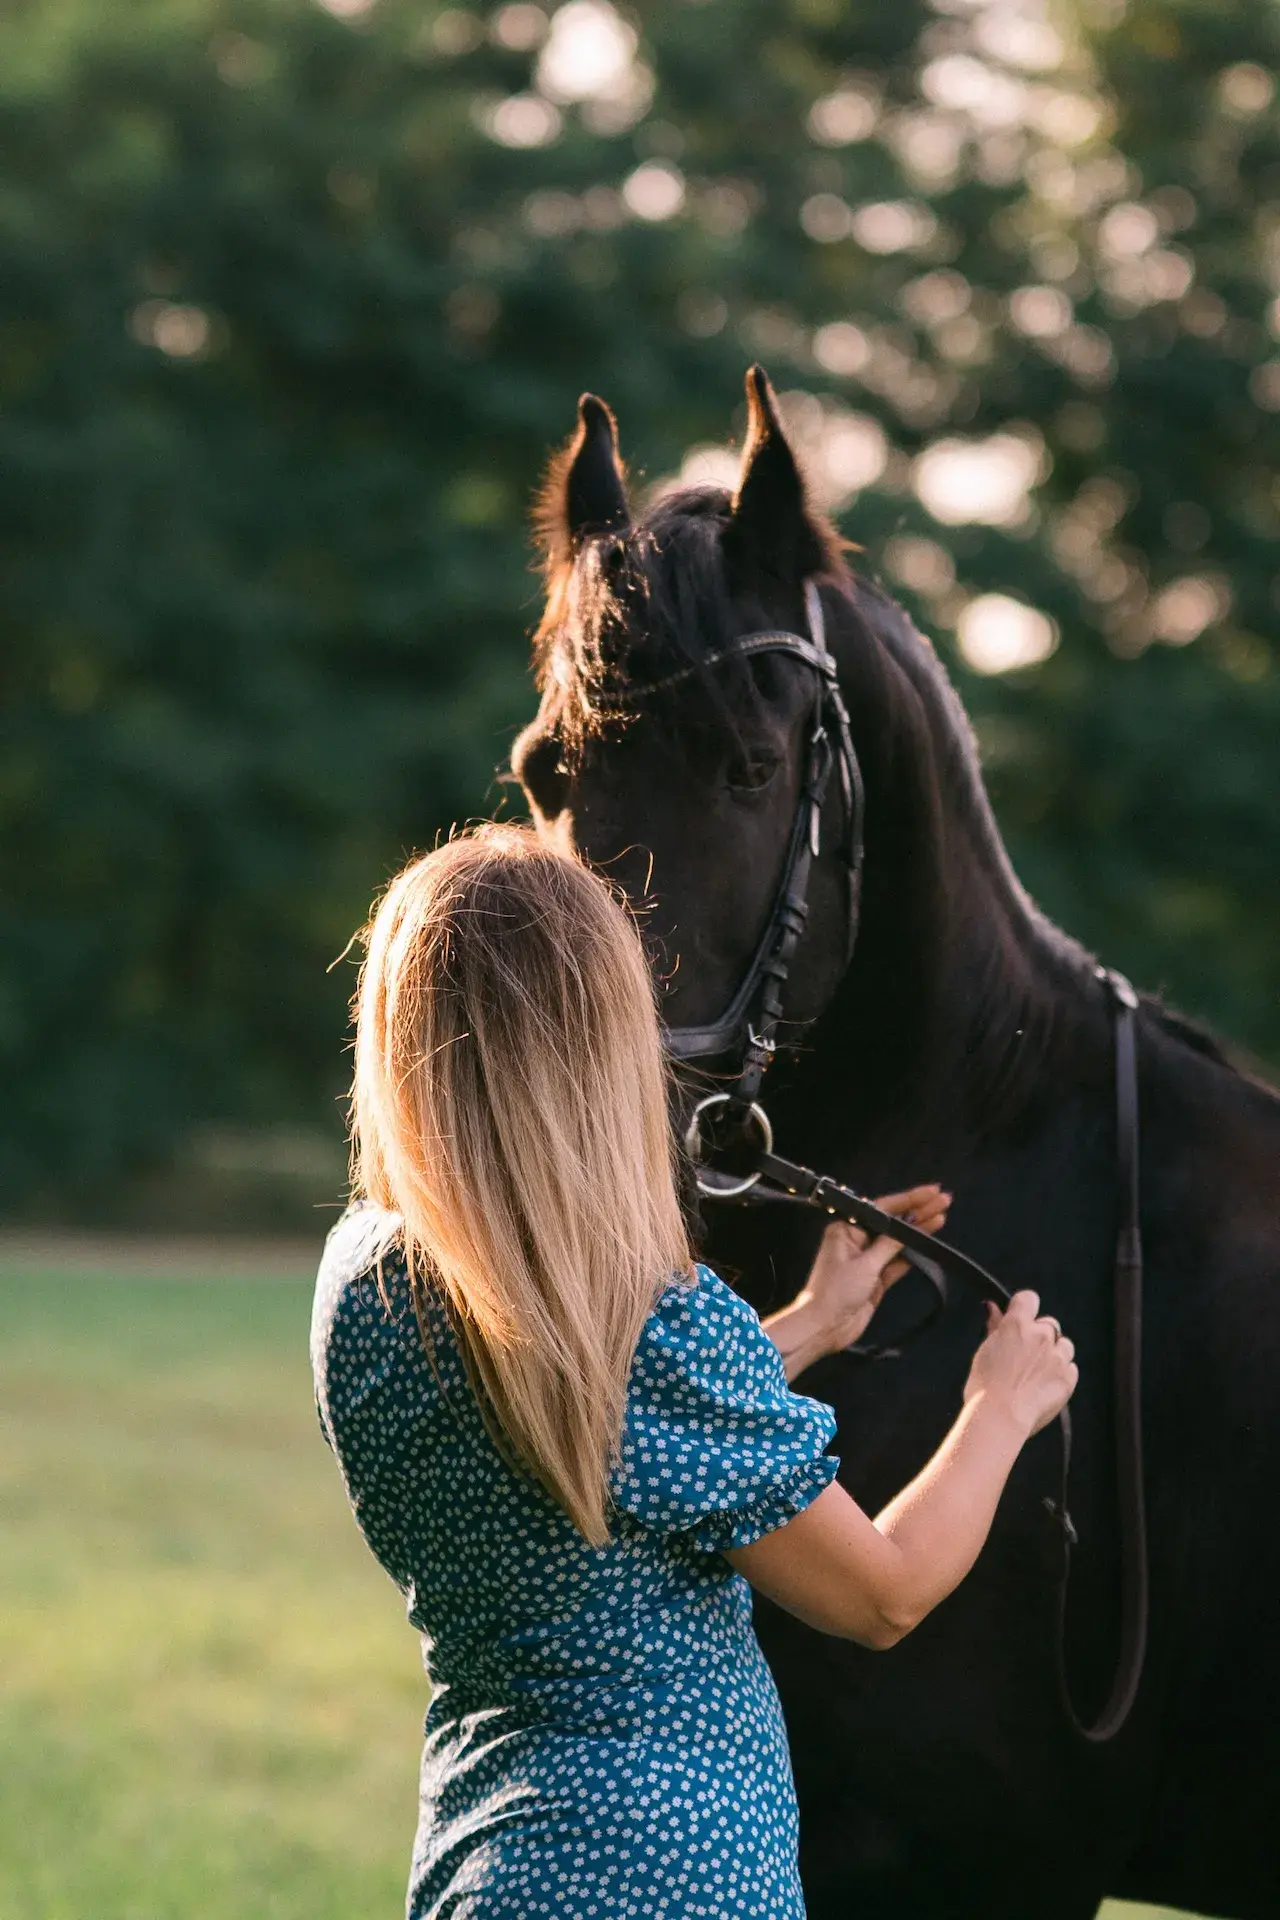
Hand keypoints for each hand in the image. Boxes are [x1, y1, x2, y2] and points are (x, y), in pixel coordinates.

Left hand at [797, 1184, 951, 1352]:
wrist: (825, 1328)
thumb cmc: (837, 1291)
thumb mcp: (865, 1265)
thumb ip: (889, 1245)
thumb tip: (908, 1226)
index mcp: (847, 1229)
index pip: (882, 1208)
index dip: (909, 1199)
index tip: (931, 1191)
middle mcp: (857, 1240)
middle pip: (893, 1222)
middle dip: (919, 1211)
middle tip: (945, 1200)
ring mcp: (868, 1260)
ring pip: (898, 1242)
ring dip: (920, 1232)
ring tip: (943, 1217)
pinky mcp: (876, 1279)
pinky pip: (898, 1262)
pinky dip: (913, 1254)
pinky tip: (930, 1243)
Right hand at [963, 1291, 1077, 1436]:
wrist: (1000, 1416)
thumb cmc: (985, 1385)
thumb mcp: (985, 1350)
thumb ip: (994, 1326)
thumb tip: (992, 1306)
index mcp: (1017, 1324)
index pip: (1029, 1298)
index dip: (1024, 1307)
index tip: (1020, 1319)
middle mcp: (1041, 1336)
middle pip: (1049, 1324)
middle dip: (1040, 1335)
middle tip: (1026, 1355)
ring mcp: (1057, 1357)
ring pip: (1064, 1345)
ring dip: (1055, 1352)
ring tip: (1038, 1371)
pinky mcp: (1068, 1378)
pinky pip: (1071, 1367)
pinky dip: (1062, 1373)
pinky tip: (1045, 1384)